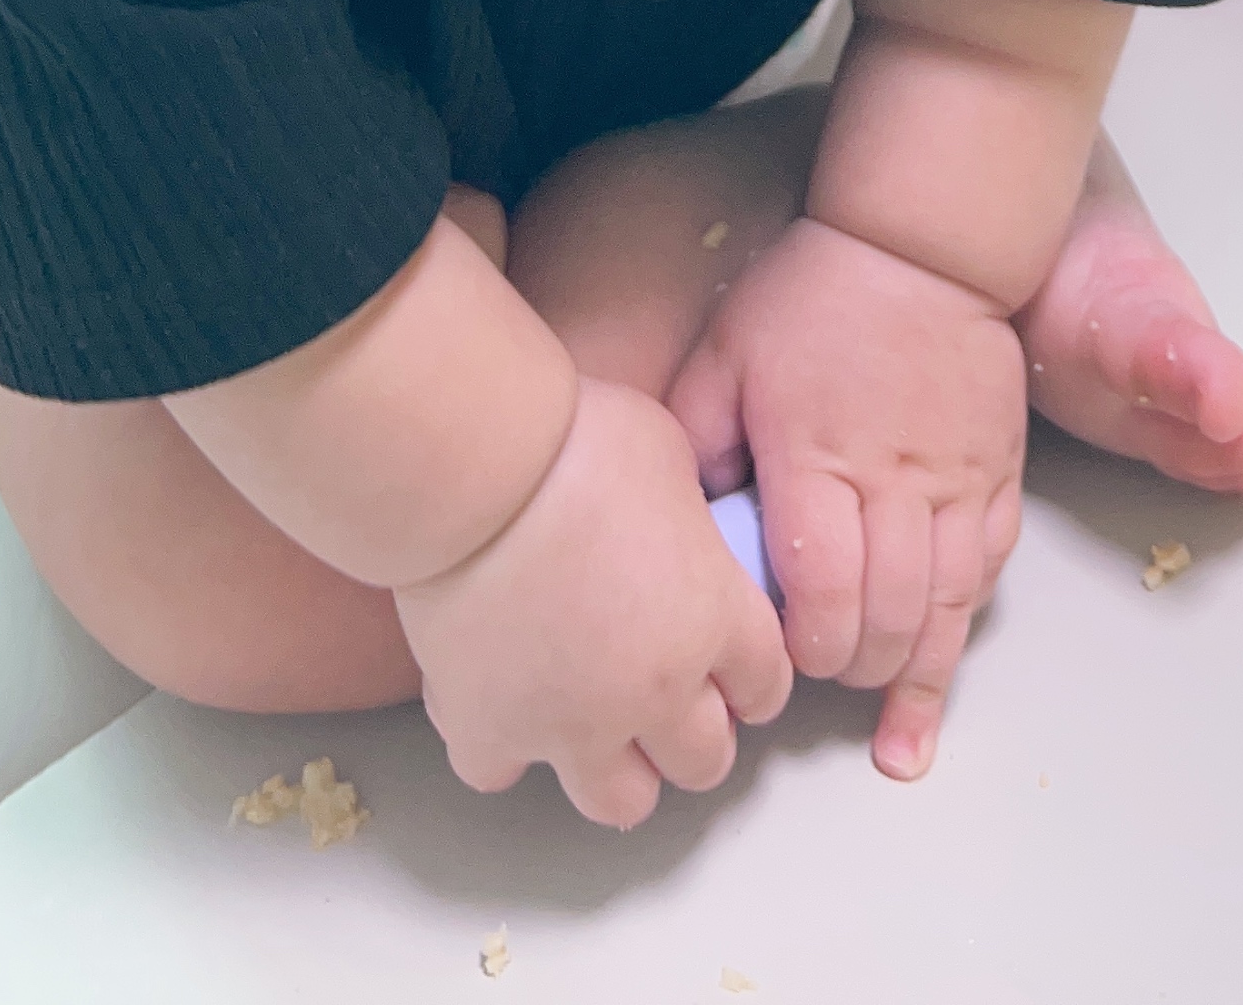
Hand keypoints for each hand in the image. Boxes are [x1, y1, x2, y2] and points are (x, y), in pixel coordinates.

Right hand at [397, 376, 790, 827]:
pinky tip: (501, 701)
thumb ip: (687, 506)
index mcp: (715, 619)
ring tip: (597, 724)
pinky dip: (503, 746)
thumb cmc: (579, 440)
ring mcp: (572, 725)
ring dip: (619, 768)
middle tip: (672, 699)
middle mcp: (657, 691)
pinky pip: (503, 772)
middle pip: (704, 762)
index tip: (736, 666)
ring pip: (623, 801)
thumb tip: (677, 516)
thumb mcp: (669, 451)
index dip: (753, 676)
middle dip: (697, 735)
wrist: (477, 474)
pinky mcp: (491, 731)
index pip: (766, 684)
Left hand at [668, 214, 1026, 780]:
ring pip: (949, 608)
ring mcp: (957, 482)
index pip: (821, 587)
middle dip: (854, 668)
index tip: (778, 665)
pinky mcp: (998, 475)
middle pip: (888, 615)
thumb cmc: (811, 295)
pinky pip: (990, 568)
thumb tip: (681, 524)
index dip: (803, 646)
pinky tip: (946, 663)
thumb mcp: (726, 352)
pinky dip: (968, 624)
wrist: (919, 242)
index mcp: (818, 458)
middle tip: (822, 679)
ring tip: (894, 730)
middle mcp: (896, 483)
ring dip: (919, 673)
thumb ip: (698, 440)